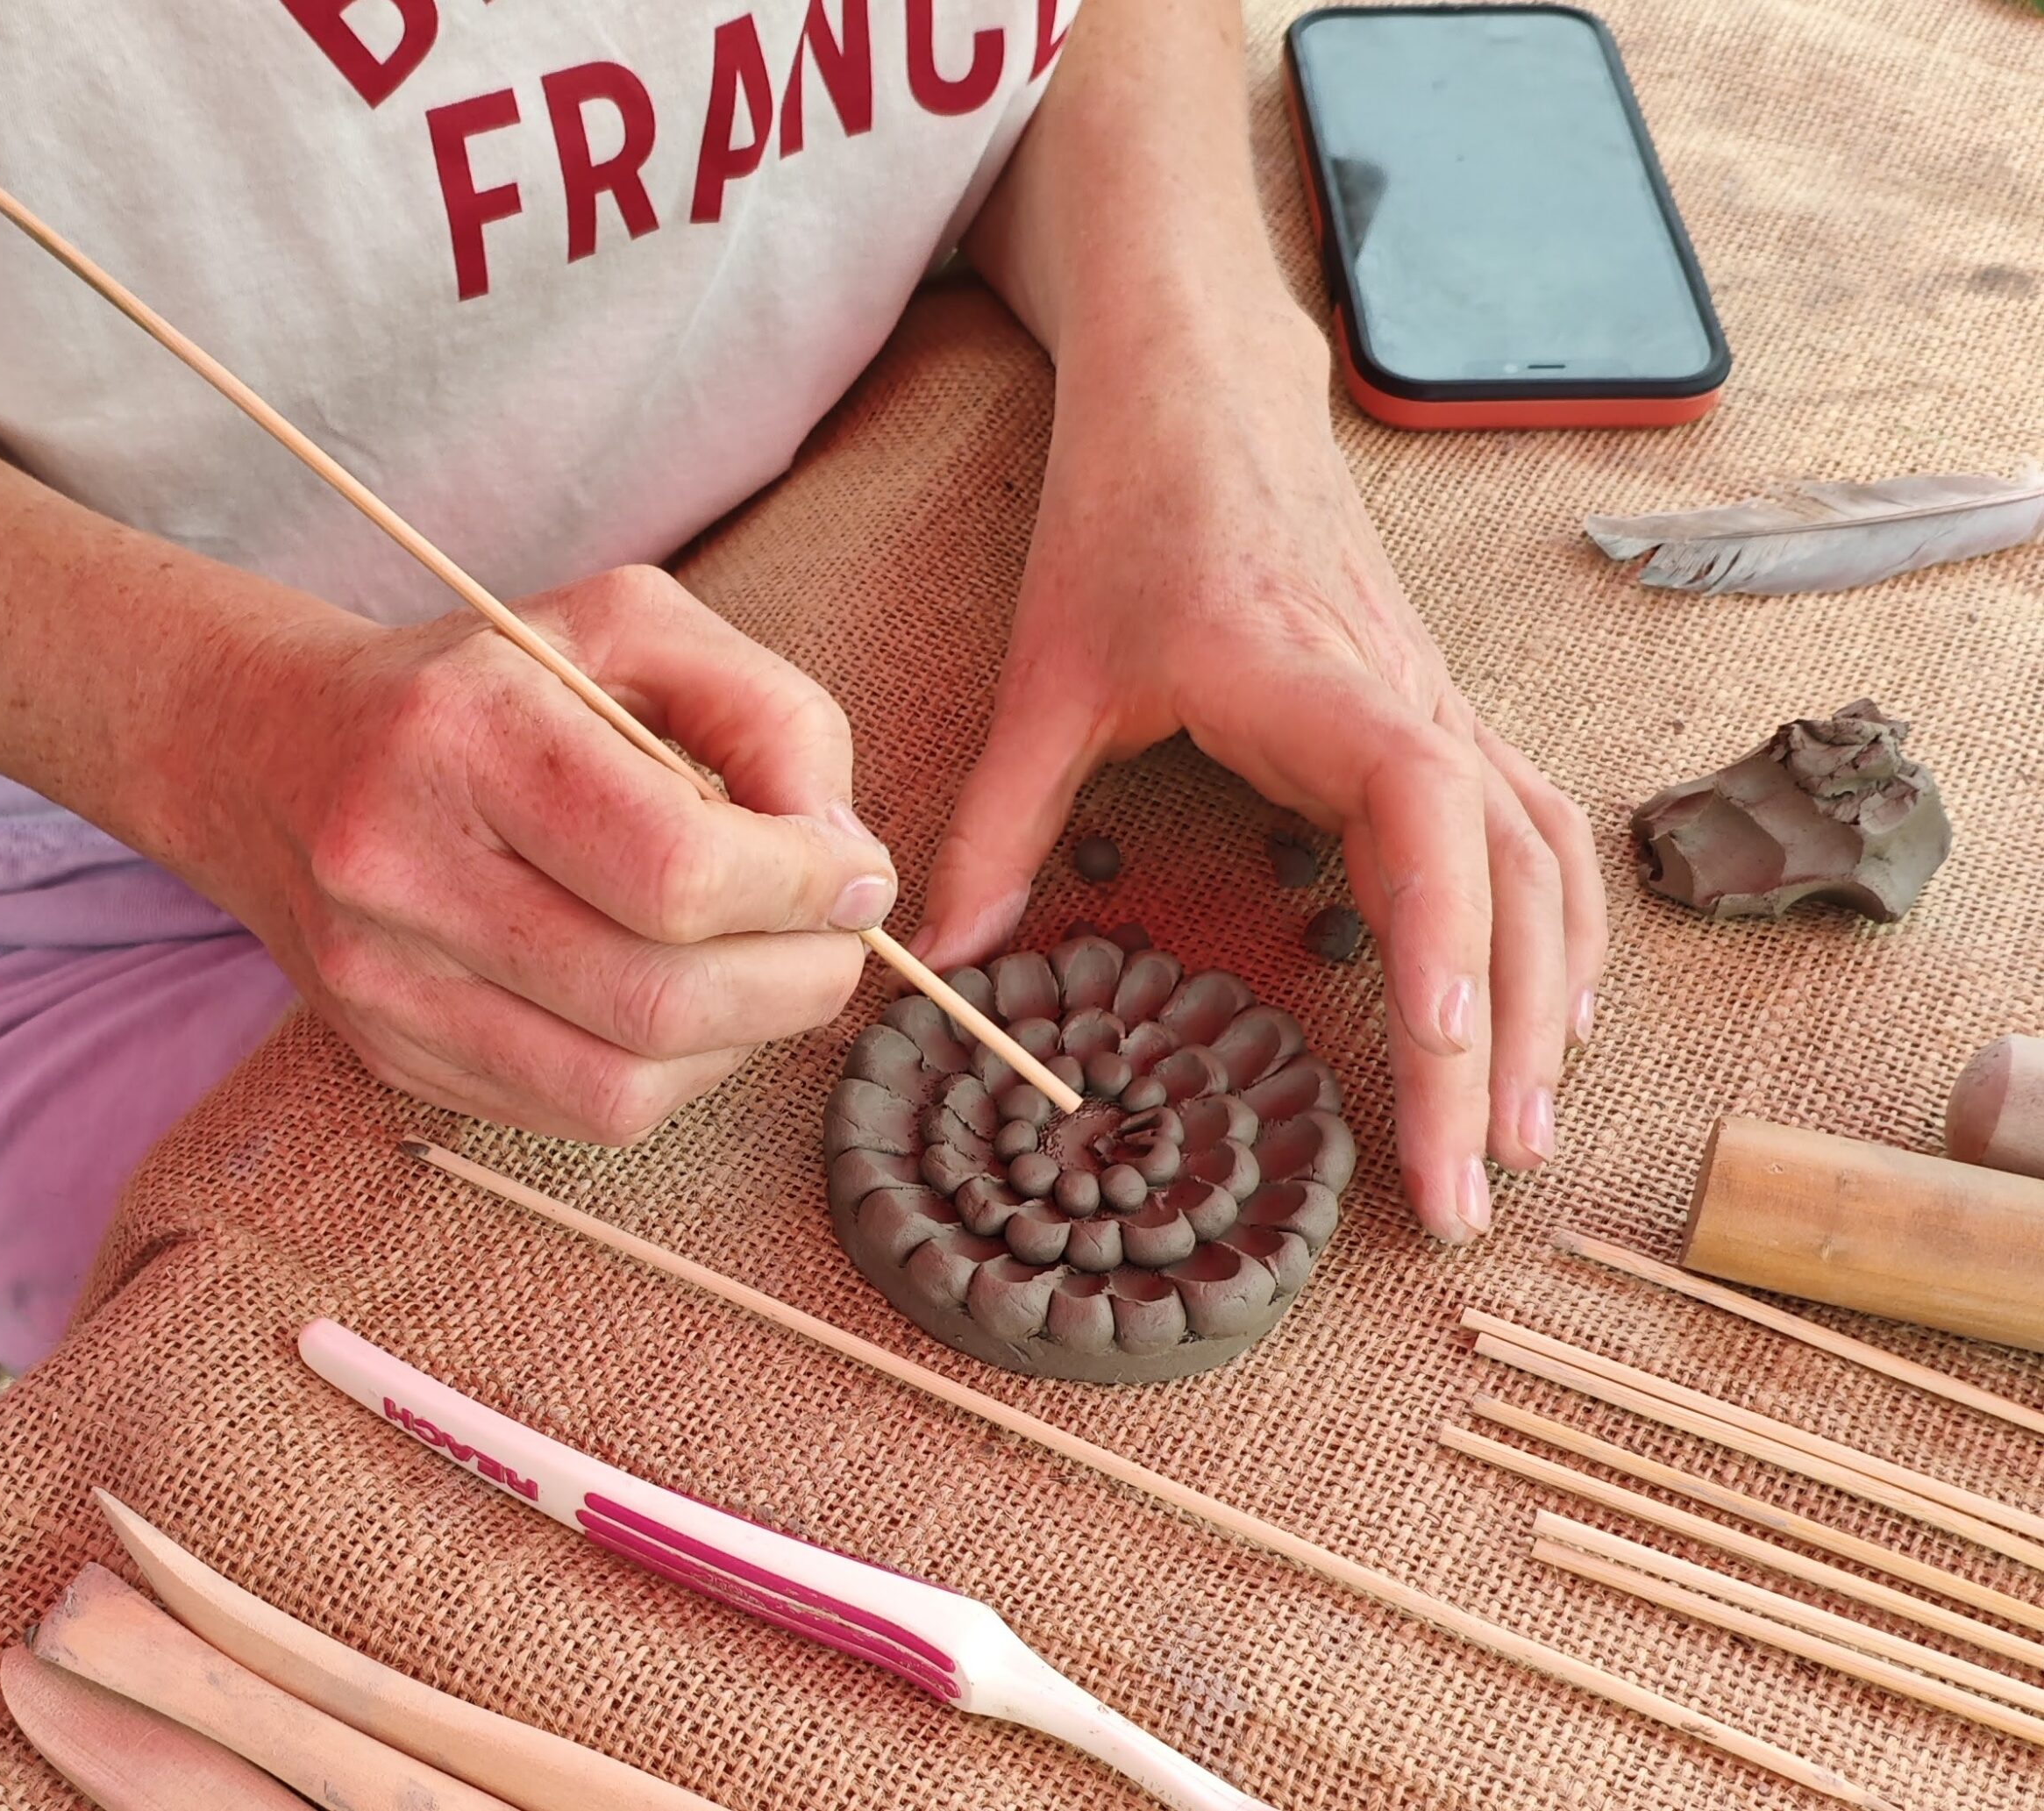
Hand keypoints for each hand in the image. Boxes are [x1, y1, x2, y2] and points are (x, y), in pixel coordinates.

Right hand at [156, 565, 895, 1142]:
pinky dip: (670, 1075)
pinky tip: (686, 1007)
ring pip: (622, 1086)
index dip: (803, 889)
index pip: (676, 869)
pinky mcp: (389, 1055)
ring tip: (769, 972)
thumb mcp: (629, 628)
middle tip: (839, 939)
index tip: (857, 872)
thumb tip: (846, 854)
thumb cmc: (486, 681)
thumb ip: (765, 710)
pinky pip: (576, 1115)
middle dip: (796, 980)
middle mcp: (400, 868)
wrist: (274, 751)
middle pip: (658, 997)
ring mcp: (383, 983)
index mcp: (463, 733)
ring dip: (742, 1043)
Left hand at [914, 310, 1606, 1241]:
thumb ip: (997, 818)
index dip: (1444, 928)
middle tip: (1467, 1189)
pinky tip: (1551, 1012)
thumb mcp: (1041, 673)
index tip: (1440, 1050)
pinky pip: (1533, 830)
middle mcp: (1403, 694)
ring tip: (1520, 1137)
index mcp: (1311, 678)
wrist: (1200, 390)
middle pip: (1499, 873)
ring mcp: (1438, 700)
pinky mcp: (1440, 709)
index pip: (1422, 806)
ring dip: (1544, 1000)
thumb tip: (947, 961)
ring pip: (1537, 860)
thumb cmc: (1124, 518)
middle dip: (1495, 1039)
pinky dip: (1556, 930)